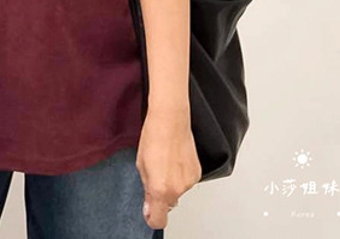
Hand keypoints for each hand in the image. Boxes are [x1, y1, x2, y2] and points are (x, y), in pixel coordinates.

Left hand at [136, 107, 201, 229]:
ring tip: (166, 162)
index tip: (149, 211)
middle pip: (168, 204)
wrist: (171, 119)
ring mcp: (189, 182)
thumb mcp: (141, 165)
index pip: (159, 220)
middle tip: (155, 174)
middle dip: (161, 194)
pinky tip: (175, 160)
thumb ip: (146, 190)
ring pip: (178, 192)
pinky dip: (180, 175)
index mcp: (160, 189)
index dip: (152, 217)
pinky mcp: (197, 173)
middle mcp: (177, 189)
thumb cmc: (153, 136)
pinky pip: (186, 181)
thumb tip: (149, 208)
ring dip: (171, 183)